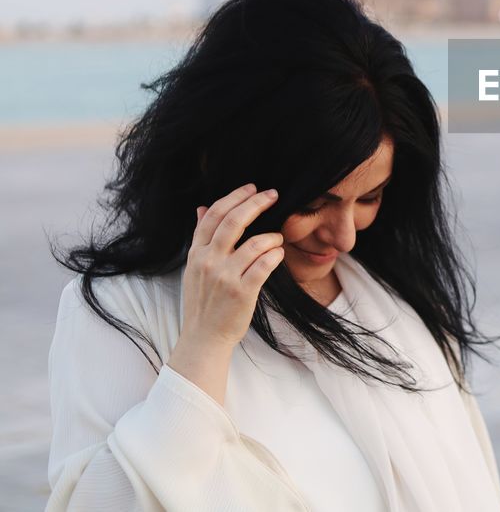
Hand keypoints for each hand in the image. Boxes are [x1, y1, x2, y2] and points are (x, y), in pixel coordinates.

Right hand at [167, 183, 284, 404]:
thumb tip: (201, 208)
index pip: (214, 215)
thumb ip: (200, 238)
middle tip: (273, 194)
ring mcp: (224, 277)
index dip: (235, 196)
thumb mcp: (195, 268)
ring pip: (255, 243)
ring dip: (272, 236)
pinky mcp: (241, 292)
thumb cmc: (204, 301)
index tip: (252, 187)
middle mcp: (208, 261)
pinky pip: (264, 264)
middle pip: (234, 221)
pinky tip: (278, 254)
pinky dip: (275, 255)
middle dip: (256, 203)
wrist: (204, 338)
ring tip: (277, 239)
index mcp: (196, 253)